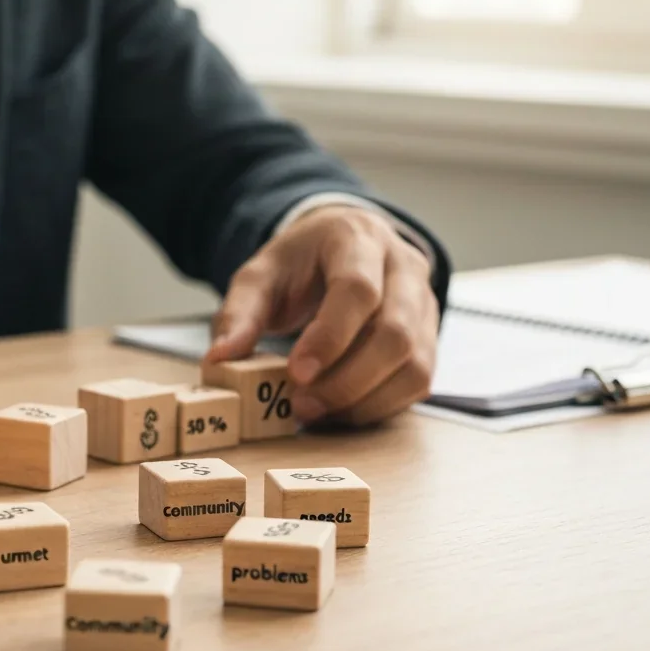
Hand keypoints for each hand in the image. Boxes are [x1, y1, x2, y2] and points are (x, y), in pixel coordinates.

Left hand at [205, 206, 438, 425]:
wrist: (342, 245)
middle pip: (395, 332)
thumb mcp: (260, 275)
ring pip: (415, 363)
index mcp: (357, 239)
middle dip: (347, 380)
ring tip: (318, 411)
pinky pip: (419, 381)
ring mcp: (424, 303)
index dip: (330, 337)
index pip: (357, 289)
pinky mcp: (430, 336)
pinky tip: (342, 410)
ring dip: (365, 400)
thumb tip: (219, 359)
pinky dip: (381, 406)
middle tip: (301, 405)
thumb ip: (239, 314)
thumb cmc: (301, 263)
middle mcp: (403, 267)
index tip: (297, 373)